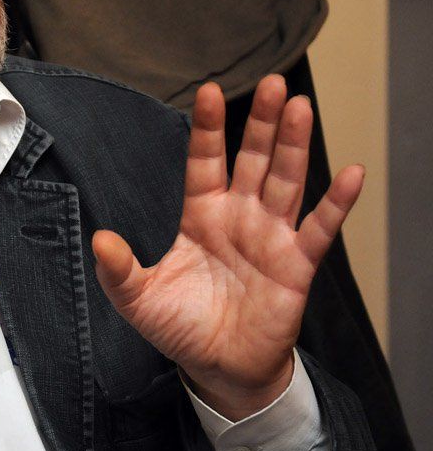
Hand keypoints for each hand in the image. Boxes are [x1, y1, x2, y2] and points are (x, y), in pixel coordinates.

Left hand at [92, 75, 363, 419]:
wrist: (218, 368)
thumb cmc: (179, 326)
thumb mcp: (138, 298)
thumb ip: (118, 269)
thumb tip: (98, 239)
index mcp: (201, 216)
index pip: (205, 161)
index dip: (209, 128)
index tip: (210, 90)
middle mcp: (239, 217)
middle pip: (253, 159)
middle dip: (262, 122)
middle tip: (273, 81)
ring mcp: (270, 237)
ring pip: (286, 181)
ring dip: (295, 145)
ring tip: (302, 107)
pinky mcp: (296, 266)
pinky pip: (319, 230)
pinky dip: (336, 203)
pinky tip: (352, 173)